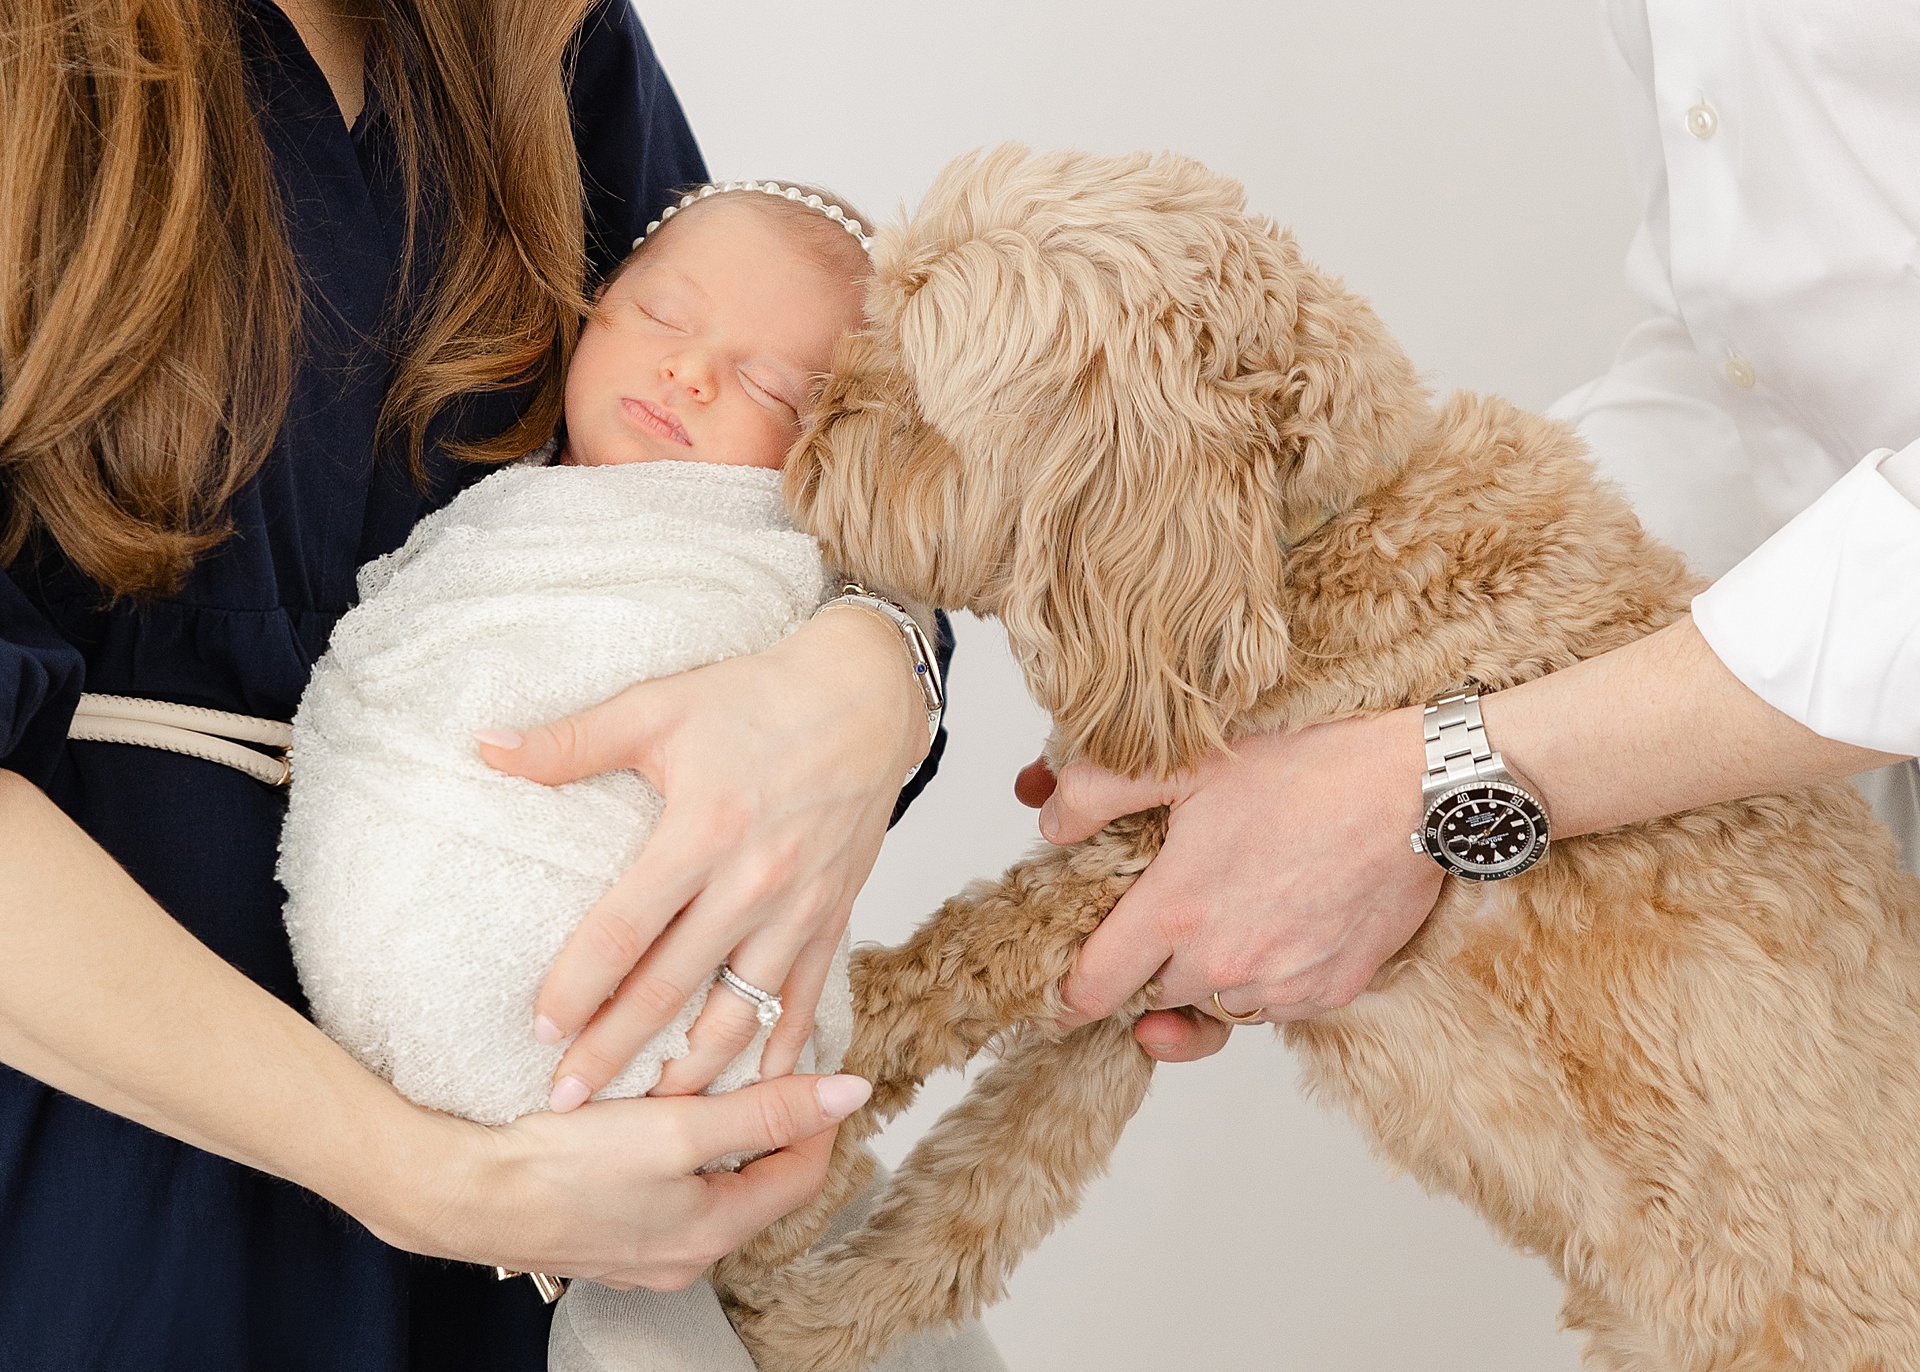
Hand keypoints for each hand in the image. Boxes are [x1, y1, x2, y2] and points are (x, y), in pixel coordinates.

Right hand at [373, 1072, 872, 1289]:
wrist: (461, 1192)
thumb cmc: (561, 1165)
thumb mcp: (680, 1129)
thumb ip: (768, 1112)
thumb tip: (849, 1094)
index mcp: (712, 1234)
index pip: (802, 1175)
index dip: (818, 1119)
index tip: (818, 1069)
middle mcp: (683, 1254)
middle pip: (758, 1182)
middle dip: (771, 1125)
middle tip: (769, 1065)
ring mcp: (641, 1249)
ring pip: (709, 1184)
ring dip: (720, 1135)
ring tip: (713, 1079)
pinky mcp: (603, 1231)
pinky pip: (664, 1189)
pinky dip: (675, 1150)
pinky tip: (655, 1113)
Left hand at [479, 607, 926, 1107]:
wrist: (865, 696)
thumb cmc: (758, 698)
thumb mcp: (659, 706)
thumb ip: (571, 740)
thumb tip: (484, 747)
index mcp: (702, 832)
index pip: (625, 931)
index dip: (578, 987)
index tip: (539, 1030)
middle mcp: (754, 882)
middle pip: (672, 989)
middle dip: (616, 1053)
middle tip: (566, 1100)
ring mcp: (800, 908)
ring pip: (742, 1013)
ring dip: (694, 1071)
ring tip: (649, 1113)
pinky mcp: (835, 917)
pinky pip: (805, 1002)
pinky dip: (780, 1054)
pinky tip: (751, 1093)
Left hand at [1032, 710, 1443, 1027]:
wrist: (1416, 789)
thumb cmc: (1308, 769)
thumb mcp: (1186, 760)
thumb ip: (1099, 790)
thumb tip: (1050, 820)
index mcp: (1178, 912)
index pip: (1091, 990)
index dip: (1065, 994)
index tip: (1056, 994)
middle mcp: (1226, 963)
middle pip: (1152, 997)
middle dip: (1145, 966)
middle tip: (1157, 914)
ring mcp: (1283, 984)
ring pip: (1215, 1003)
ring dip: (1206, 972)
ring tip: (1223, 908)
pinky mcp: (1332, 991)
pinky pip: (1274, 1004)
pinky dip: (1265, 976)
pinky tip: (1274, 920)